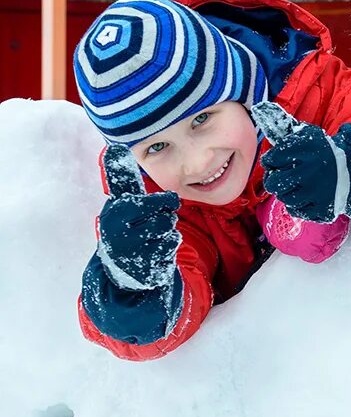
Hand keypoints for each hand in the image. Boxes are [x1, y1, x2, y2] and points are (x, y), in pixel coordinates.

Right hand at [97, 144, 181, 290]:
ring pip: (171, 232)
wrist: (120, 267)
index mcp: (116, 214)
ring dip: (166, 232)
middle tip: (151, 221)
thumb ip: (120, 177)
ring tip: (149, 235)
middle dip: (164, 217)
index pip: (155, 202)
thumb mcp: (121, 201)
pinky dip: (168, 246)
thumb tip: (113, 147)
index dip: (162, 202)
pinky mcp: (146, 269)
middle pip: (166, 218)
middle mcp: (121, 236)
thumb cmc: (124, 225)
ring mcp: (133, 255)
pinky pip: (171, 248)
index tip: (158, 204)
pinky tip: (153, 250)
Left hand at [253, 103, 350, 226]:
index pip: (270, 160)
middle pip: (273, 183)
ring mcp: (314, 193)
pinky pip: (297, 210)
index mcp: (302, 151)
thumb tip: (262, 110)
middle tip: (282, 177)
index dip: (272, 161)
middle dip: (275, 179)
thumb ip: (287, 129)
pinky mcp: (321, 207)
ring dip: (288, 192)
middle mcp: (306, 173)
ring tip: (297, 185)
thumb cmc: (326, 149)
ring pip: (285, 198)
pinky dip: (298, 205)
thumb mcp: (308, 135)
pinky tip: (304, 196)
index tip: (278, 162)